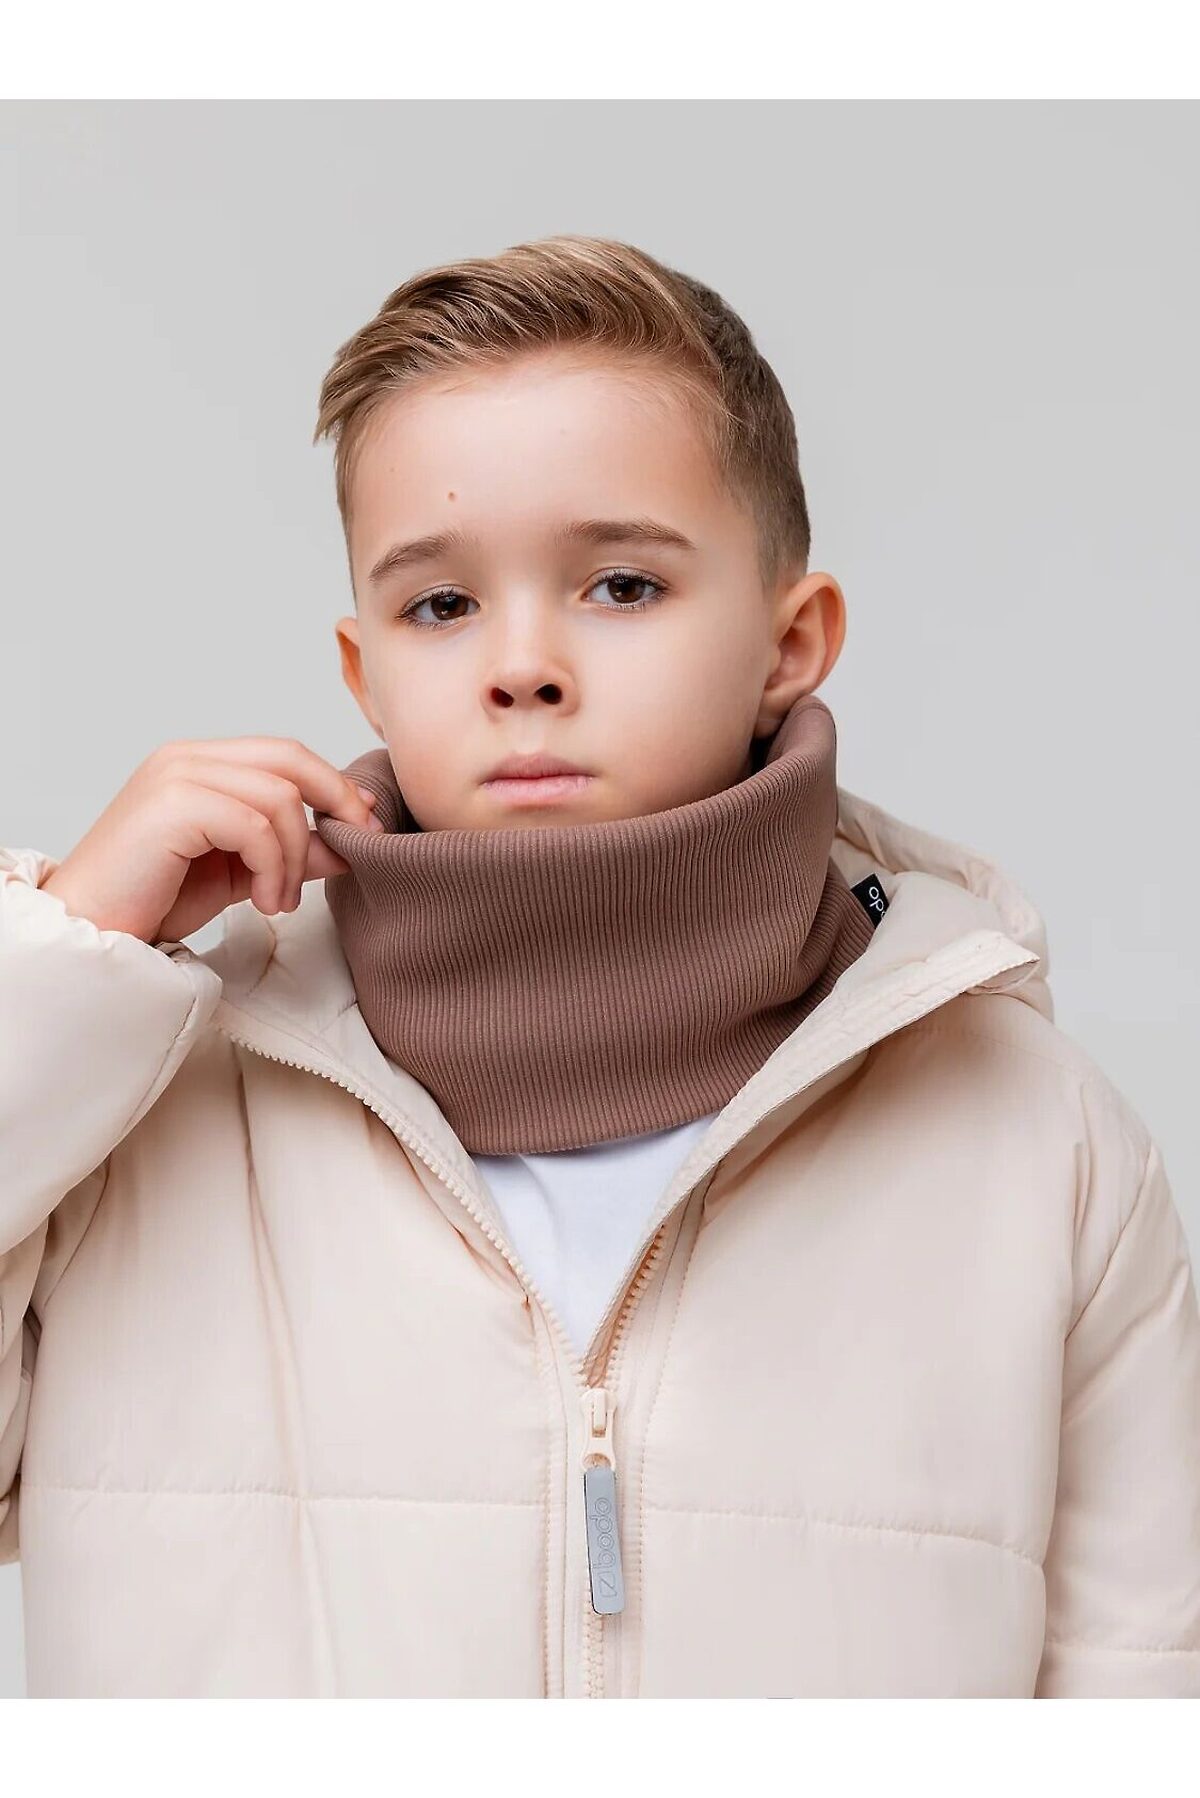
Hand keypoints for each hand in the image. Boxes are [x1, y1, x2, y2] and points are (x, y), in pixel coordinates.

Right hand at [41, 736, 384, 943]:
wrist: (93, 934)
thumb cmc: (155, 902)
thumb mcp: (242, 874)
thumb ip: (290, 851)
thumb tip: (351, 840)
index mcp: (200, 764)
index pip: (285, 755)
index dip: (333, 786)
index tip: (365, 826)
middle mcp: (186, 758)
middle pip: (290, 758)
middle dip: (336, 803)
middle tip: (354, 850)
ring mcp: (176, 775)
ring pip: (279, 797)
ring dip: (295, 857)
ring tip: (280, 900)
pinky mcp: (173, 804)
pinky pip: (256, 824)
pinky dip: (274, 867)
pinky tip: (264, 902)